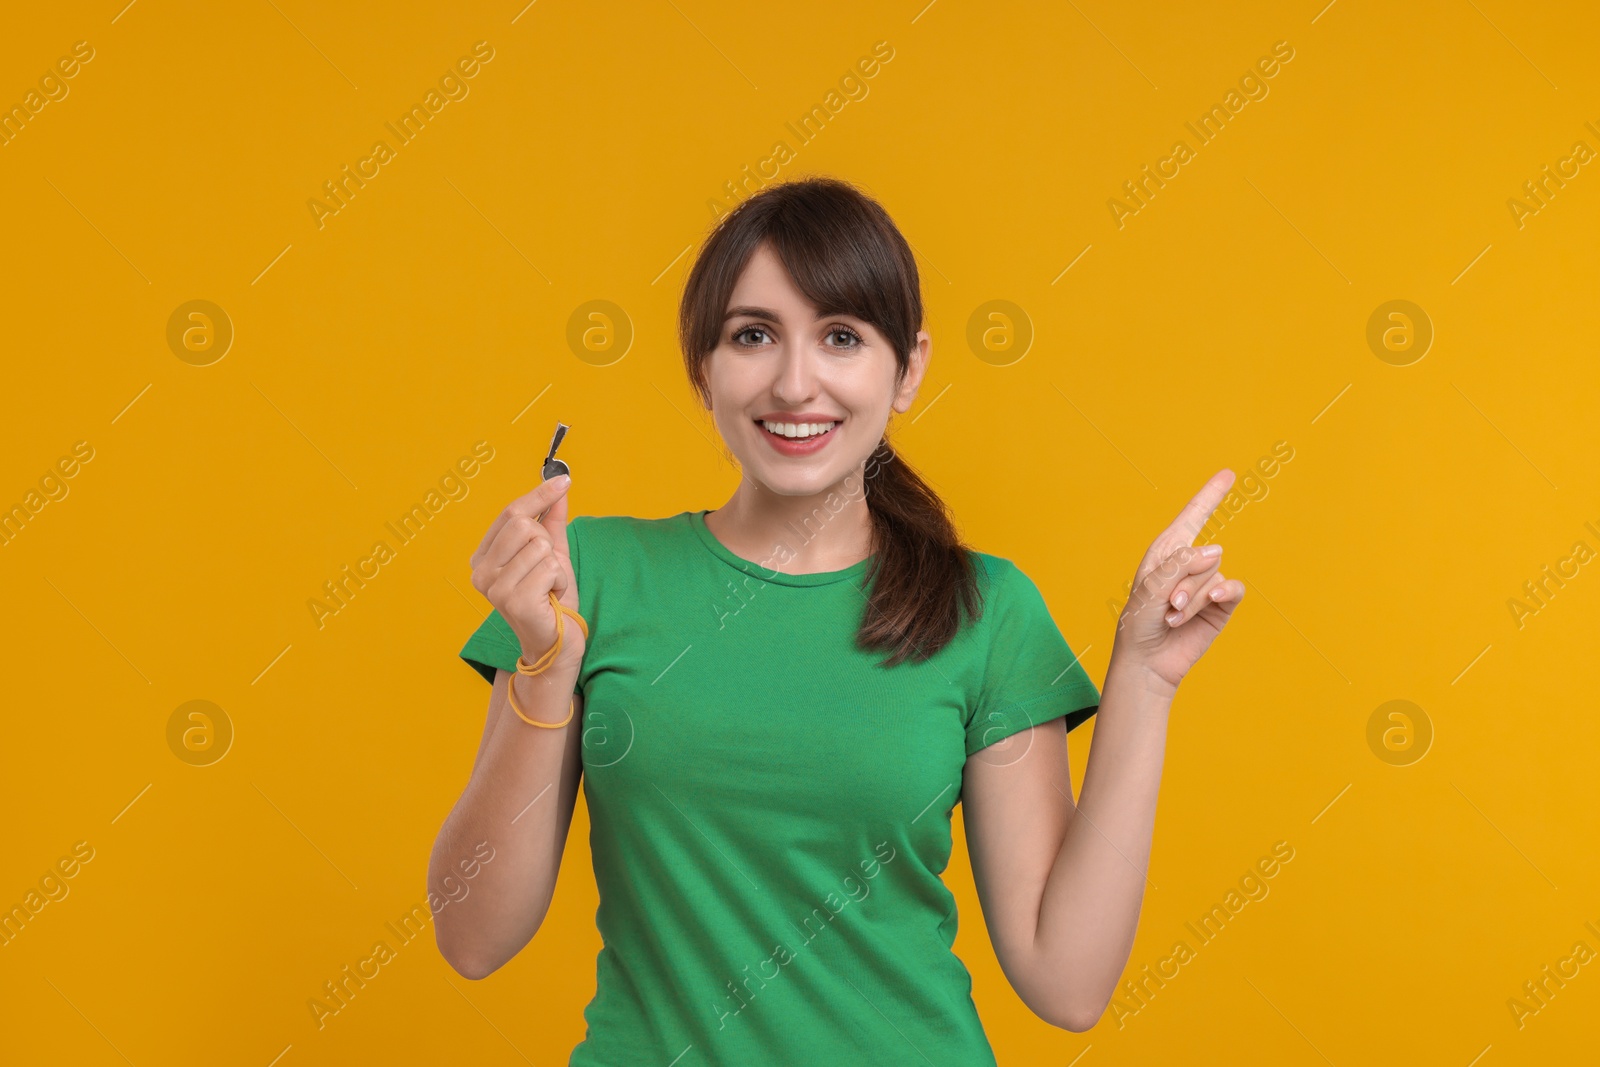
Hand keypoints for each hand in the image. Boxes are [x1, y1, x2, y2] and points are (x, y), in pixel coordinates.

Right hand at [468, 473, 583, 668]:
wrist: (557, 641)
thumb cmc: (551, 600)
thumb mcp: (553, 554)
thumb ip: (552, 522)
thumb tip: (558, 488)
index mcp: (484, 557)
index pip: (510, 512)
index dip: (539, 495)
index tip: (564, 481)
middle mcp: (481, 571)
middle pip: (523, 524)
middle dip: (547, 542)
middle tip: (548, 568)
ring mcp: (493, 587)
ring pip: (540, 546)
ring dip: (556, 566)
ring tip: (549, 587)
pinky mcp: (512, 601)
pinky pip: (549, 567)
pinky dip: (560, 581)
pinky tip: (551, 598)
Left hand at [1110, 468, 1245, 693]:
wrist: (1148, 662)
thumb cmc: (1140, 624)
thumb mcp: (1149, 589)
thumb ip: (1180, 564)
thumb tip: (1218, 550)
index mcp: (1166, 552)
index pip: (1192, 518)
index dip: (1210, 496)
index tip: (1228, 474)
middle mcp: (1188, 564)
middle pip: (1203, 556)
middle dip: (1184, 582)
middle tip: (1168, 606)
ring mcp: (1206, 584)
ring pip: (1214, 576)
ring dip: (1193, 599)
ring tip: (1173, 617)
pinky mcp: (1220, 605)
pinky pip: (1232, 589)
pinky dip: (1221, 596)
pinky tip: (1211, 604)